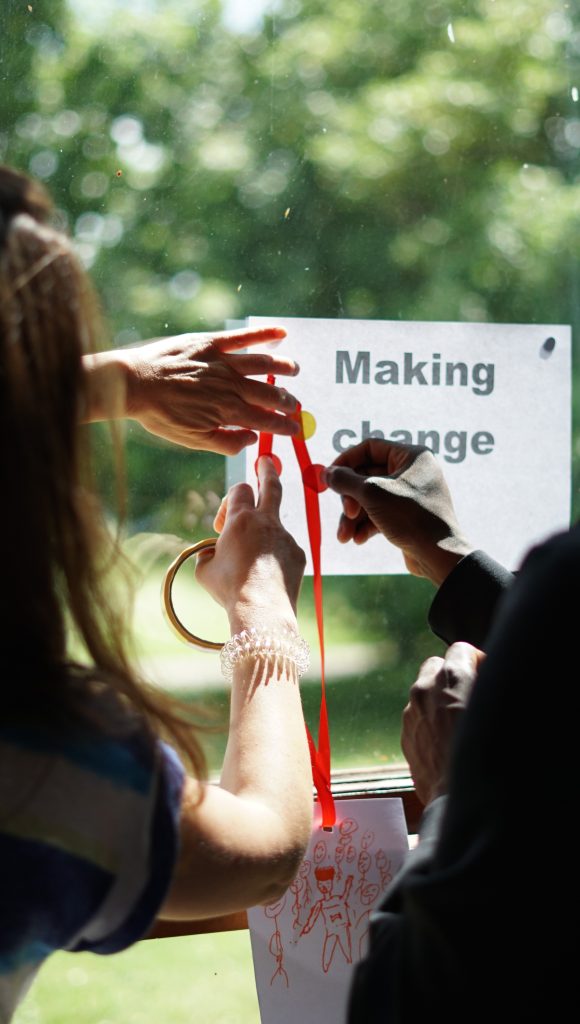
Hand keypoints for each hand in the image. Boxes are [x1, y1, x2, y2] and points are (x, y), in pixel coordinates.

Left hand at [84, 326, 300, 454]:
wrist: (134, 384)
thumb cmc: (160, 415)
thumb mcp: (191, 440)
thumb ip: (225, 441)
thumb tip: (252, 440)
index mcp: (227, 412)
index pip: (265, 420)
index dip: (283, 426)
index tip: (296, 429)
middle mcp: (230, 386)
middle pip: (269, 393)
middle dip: (287, 401)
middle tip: (297, 405)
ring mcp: (222, 363)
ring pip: (262, 364)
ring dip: (282, 367)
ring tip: (294, 369)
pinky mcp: (211, 343)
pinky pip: (242, 338)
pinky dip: (263, 334)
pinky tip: (280, 333)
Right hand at [195, 456, 305, 631]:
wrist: (261, 610)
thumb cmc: (229, 589)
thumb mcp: (204, 570)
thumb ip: (207, 554)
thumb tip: (210, 554)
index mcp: (241, 519)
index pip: (239, 490)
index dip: (229, 502)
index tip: (223, 525)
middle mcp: (266, 522)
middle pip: (271, 485)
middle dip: (268, 470)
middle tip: (267, 461)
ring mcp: (286, 537)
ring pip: (275, 527)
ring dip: (264, 536)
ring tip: (252, 563)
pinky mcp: (298, 553)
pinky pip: (284, 550)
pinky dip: (274, 558)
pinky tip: (266, 578)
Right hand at [324, 439, 472, 584]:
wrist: (440, 556)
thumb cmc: (410, 517)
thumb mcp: (372, 494)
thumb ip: (345, 480)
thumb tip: (325, 472)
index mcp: (412, 456)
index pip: (370, 448)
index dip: (346, 461)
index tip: (329, 477)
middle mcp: (413, 471)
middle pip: (367, 475)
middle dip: (350, 498)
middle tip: (346, 513)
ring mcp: (410, 494)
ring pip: (371, 498)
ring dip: (354, 517)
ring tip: (344, 536)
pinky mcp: (407, 515)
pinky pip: (380, 513)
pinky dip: (367, 525)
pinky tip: (358, 540)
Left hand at [402, 642, 483, 805]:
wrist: (458, 801)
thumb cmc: (489, 759)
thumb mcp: (500, 713)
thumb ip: (490, 687)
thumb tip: (487, 680)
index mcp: (451, 678)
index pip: (461, 649)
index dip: (476, 660)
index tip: (485, 675)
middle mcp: (425, 689)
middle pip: (437, 665)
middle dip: (452, 675)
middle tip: (471, 695)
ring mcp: (411, 712)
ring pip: (424, 691)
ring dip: (439, 697)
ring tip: (459, 721)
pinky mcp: (404, 734)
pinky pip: (417, 714)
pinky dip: (429, 718)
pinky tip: (447, 739)